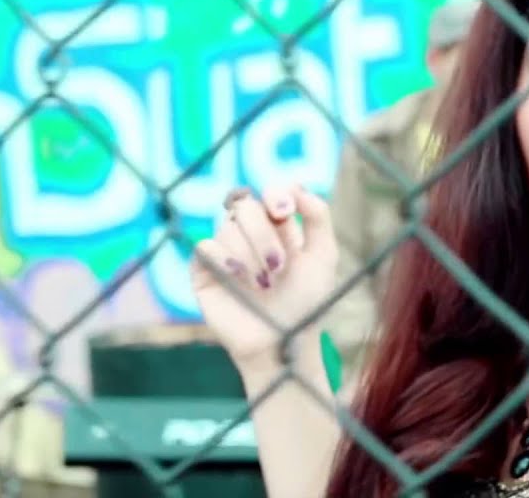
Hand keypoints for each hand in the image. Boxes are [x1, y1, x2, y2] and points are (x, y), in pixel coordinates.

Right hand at [190, 184, 338, 372]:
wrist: (284, 343)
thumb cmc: (307, 302)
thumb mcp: (324, 256)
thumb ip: (318, 216)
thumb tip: (295, 185)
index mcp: (279, 227)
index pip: (270, 193)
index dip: (275, 194)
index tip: (285, 209)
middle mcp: (250, 234)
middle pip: (246, 205)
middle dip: (264, 232)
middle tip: (280, 264)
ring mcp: (226, 251)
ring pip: (228, 226)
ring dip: (251, 254)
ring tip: (265, 284)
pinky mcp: (204, 271)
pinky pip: (206, 246)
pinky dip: (226, 260)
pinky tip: (239, 279)